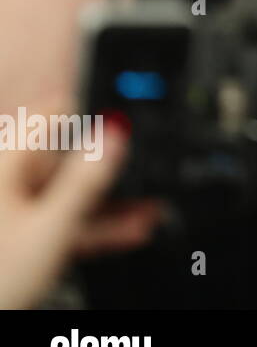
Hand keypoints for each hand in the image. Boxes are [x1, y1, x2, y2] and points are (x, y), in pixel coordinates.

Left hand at [0, 117, 128, 307]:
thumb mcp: (51, 227)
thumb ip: (84, 181)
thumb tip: (113, 135)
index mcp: (6, 166)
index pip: (51, 115)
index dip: (90, 109)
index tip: (124, 113)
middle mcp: (7, 183)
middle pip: (66, 163)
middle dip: (111, 170)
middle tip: (147, 172)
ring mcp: (14, 212)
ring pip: (68, 197)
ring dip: (110, 204)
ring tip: (151, 209)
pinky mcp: (21, 237)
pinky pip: (63, 223)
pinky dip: (94, 226)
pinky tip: (130, 232)